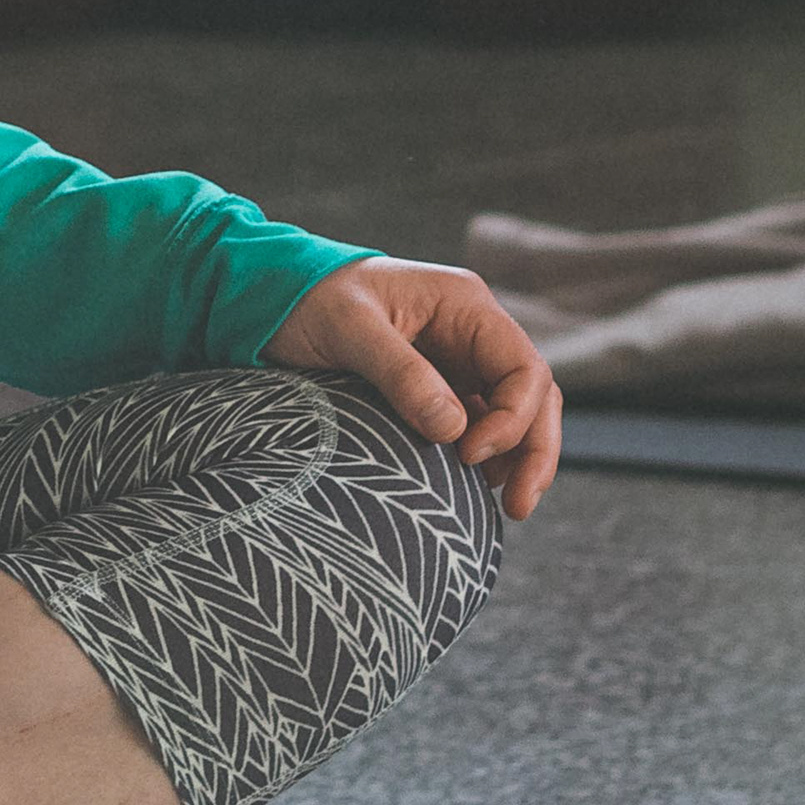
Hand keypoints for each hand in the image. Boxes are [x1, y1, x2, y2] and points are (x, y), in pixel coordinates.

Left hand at [267, 255, 563, 520]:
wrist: (270, 297)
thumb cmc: (309, 300)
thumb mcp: (349, 329)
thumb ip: (400, 374)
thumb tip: (453, 430)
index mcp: (464, 304)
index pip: (523, 367)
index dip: (512, 418)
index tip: (469, 453)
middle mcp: (471, 331)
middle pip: (533, 396)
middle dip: (534, 451)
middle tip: (520, 507)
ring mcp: (457, 360)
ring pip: (513, 414)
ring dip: (517, 459)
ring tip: (507, 508)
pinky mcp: (437, 387)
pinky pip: (478, 424)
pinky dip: (486, 457)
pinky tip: (475, 488)